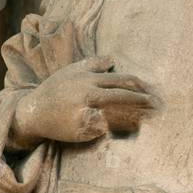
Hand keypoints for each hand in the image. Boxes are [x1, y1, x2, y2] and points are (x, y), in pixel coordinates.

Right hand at [11, 57, 157, 147]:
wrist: (33, 112)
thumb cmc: (55, 90)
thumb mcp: (71, 71)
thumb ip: (93, 64)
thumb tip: (113, 59)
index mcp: (88, 79)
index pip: (121, 80)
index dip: (140, 85)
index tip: (152, 90)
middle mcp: (88, 93)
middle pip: (122, 95)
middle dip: (143, 99)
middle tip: (158, 104)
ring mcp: (85, 111)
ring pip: (116, 112)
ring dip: (135, 115)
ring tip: (150, 119)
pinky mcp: (81, 128)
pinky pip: (103, 129)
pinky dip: (114, 130)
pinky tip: (127, 134)